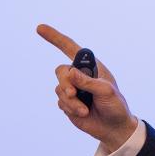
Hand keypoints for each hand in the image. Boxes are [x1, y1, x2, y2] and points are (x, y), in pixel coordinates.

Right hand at [36, 23, 139, 150]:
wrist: (113, 127)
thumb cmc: (115, 105)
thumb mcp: (106, 91)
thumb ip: (88, 82)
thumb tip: (70, 73)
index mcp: (90, 65)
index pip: (70, 47)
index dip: (55, 37)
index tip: (40, 28)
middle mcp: (79, 75)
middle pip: (60, 71)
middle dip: (65, 83)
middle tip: (73, 93)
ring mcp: (72, 89)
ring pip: (59, 89)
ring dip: (71, 101)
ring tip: (85, 109)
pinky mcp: (68, 103)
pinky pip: (61, 102)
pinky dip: (71, 108)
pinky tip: (83, 113)